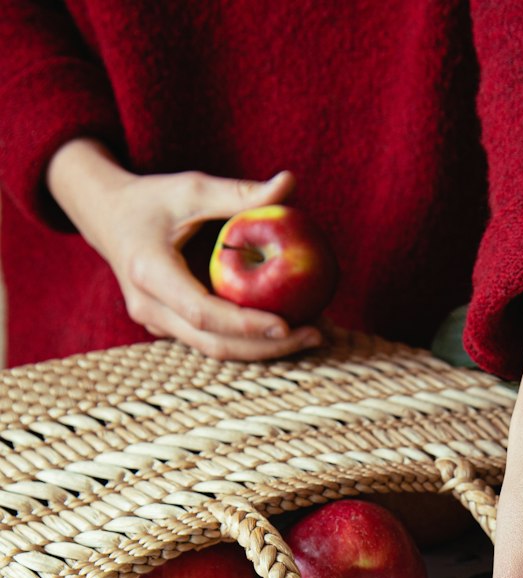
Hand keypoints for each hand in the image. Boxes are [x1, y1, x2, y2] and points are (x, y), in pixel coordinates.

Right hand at [45, 139, 320, 359]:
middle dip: (267, 347)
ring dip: (263, 349)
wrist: (107, 217)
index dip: (245, 325)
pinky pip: (212, 343)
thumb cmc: (152, 199)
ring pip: (215, 351)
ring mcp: (157, 324)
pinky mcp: (169, 329)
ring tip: (310, 335)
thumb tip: (289, 183)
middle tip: (316, 335)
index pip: (202, 313)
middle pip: (214, 344)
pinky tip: (286, 331)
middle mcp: (149, 307)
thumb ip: (238, 192)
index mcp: (149, 272)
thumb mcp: (191, 188)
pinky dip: (248, 341)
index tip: (286, 325)